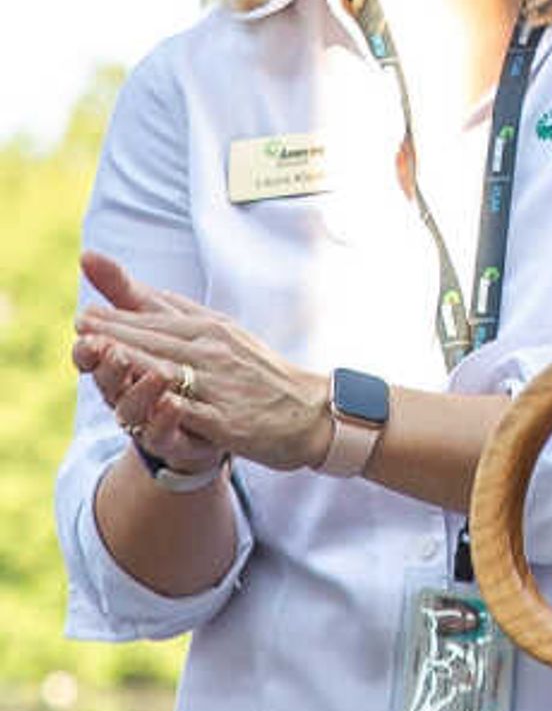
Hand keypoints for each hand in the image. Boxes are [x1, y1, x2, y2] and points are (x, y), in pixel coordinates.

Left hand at [75, 251, 327, 471]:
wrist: (310, 414)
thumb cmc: (262, 374)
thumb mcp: (226, 334)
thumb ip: (185, 314)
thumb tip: (147, 290)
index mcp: (213, 330)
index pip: (158, 321)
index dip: (120, 318)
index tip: (86, 316)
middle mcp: (215, 353)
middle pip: (158, 342)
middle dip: (117, 333)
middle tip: (82, 327)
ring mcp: (220, 386)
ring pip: (169, 371)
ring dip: (132, 361)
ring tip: (100, 354)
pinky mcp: (225, 420)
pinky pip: (190, 410)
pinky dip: (167, 403)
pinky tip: (143, 399)